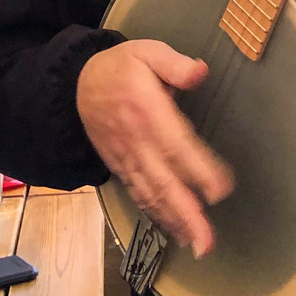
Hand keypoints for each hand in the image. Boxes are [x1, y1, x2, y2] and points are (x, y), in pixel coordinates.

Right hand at [77, 40, 232, 256]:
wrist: (75, 85)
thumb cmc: (119, 68)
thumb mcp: (146, 51)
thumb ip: (173, 63)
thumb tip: (199, 72)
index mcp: (146, 110)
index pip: (175, 143)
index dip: (197, 169)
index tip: (220, 190)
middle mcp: (136, 140)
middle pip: (163, 180)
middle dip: (186, 212)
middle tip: (207, 241)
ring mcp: (126, 157)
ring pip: (151, 193)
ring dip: (173, 220)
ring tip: (196, 244)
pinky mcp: (119, 166)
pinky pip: (138, 193)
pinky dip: (156, 214)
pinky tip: (174, 229)